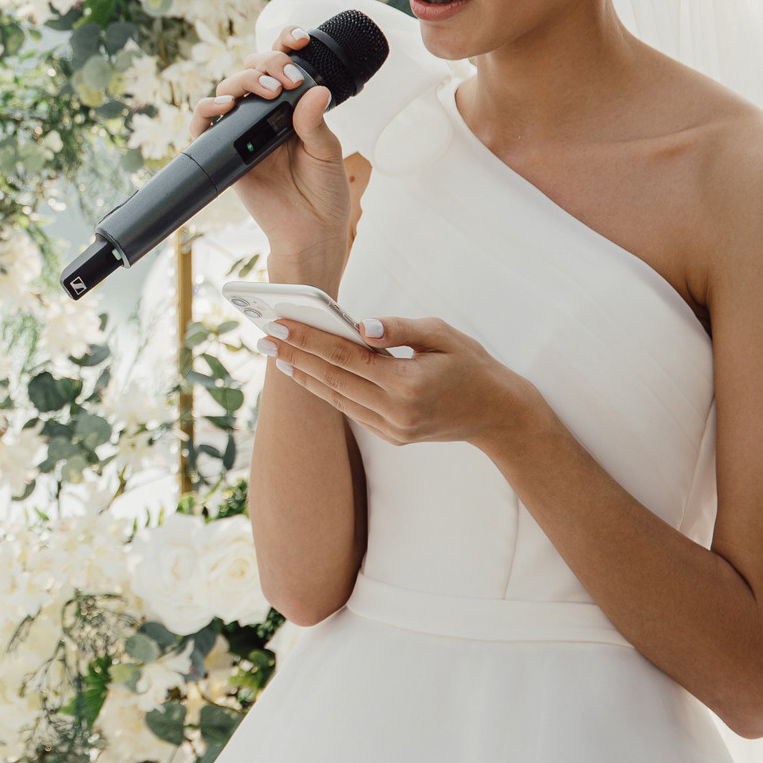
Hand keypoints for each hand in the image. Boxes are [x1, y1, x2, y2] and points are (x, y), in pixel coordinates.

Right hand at [191, 26, 350, 267]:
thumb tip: (314, 90)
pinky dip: (207, 110)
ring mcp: (242, 132)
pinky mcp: (224, 153)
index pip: (282, 65)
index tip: (299, 39)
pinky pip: (204, 126)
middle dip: (268, 63)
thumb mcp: (327, 152)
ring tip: (268, 92)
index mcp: (291, 108)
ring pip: (228, 90)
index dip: (285, 45)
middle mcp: (264, 115)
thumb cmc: (323, 193)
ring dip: (244, 81)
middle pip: (251, 70)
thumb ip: (316, 122)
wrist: (310, 232)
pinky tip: (224, 107)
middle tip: (287, 82)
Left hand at [256, 315, 548, 452]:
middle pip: (333, 379)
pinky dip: (327, 390)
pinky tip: (308, 374)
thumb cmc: (471, 365)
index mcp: (408, 383)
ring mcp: (393, 429)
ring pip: (337, 398)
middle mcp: (396, 411)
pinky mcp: (392, 437)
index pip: (345, 357)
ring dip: (304, 375)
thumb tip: (359, 325)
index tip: (279, 325)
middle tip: (263, 336)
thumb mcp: (443, 335)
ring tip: (276, 354)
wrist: (498, 415)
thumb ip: (399, 328)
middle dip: (295, 356)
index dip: (309, 340)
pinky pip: (350, 410)